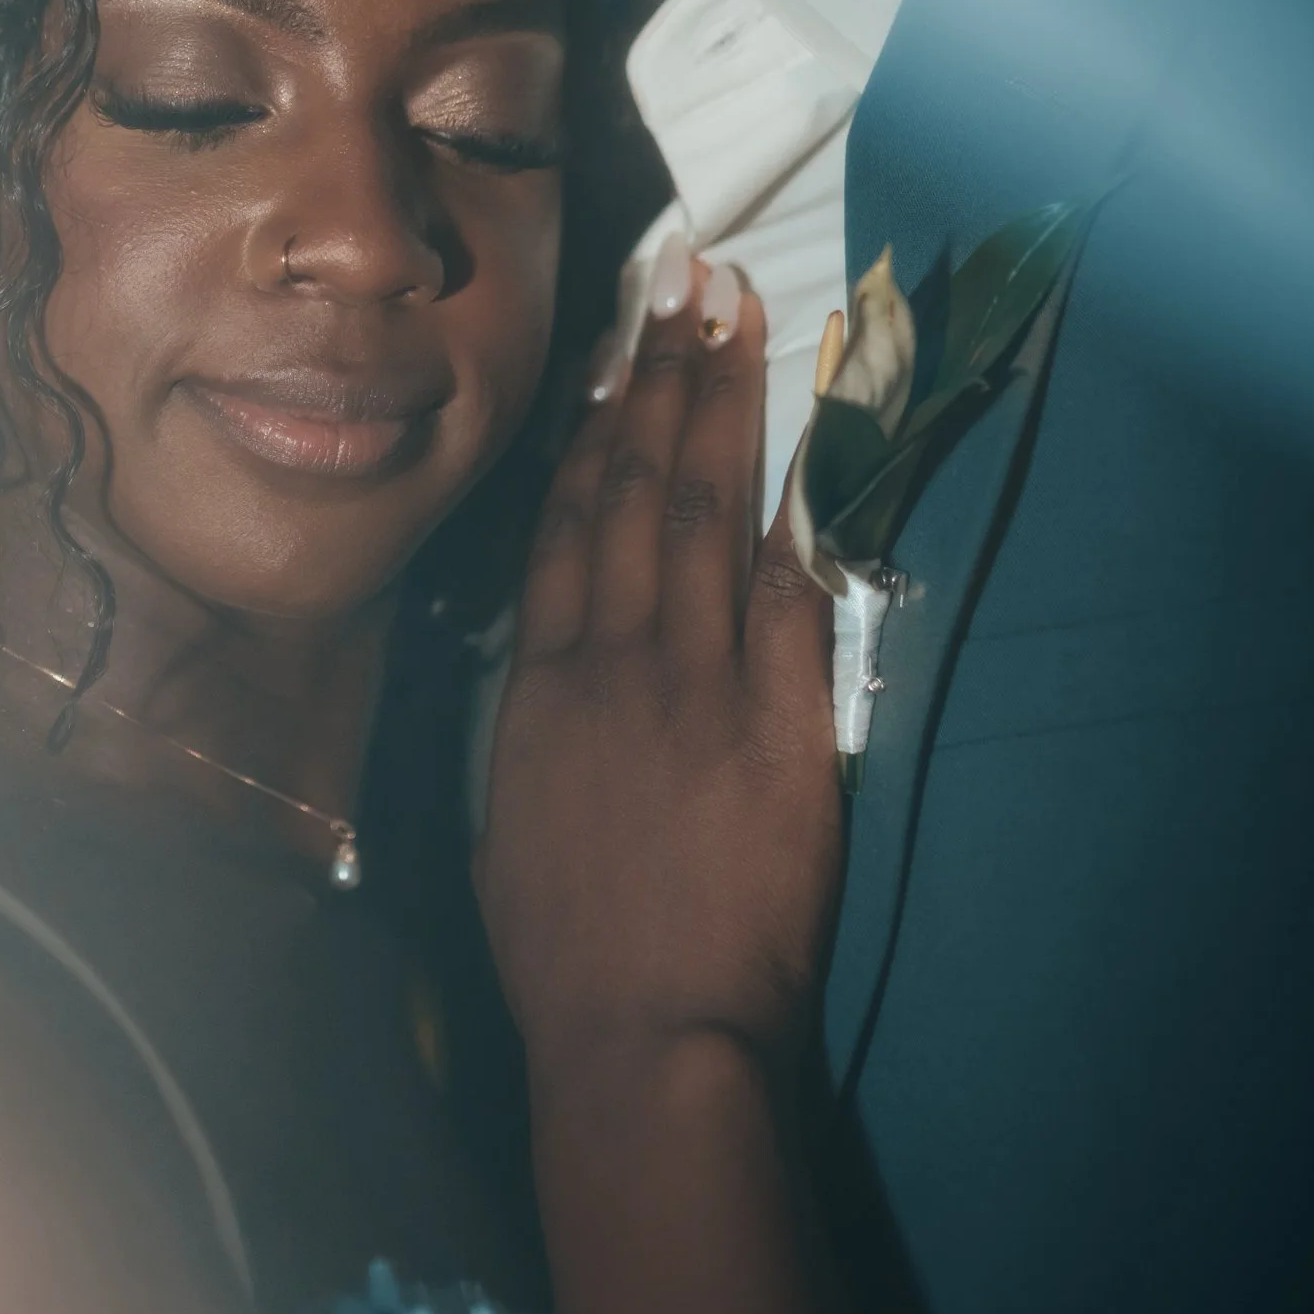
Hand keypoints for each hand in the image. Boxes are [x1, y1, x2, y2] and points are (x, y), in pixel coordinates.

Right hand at [477, 259, 839, 1077]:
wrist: (648, 1035)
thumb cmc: (567, 962)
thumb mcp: (510, 830)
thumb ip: (539, 736)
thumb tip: (554, 676)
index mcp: (542, 689)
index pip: (568, 524)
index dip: (592, 428)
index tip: (611, 352)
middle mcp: (614, 661)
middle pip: (638, 487)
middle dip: (663, 375)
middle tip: (686, 278)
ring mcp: (698, 683)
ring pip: (707, 512)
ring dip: (723, 406)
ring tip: (735, 316)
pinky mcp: (777, 722)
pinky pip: (785, 593)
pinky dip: (793, 510)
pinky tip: (804, 438)